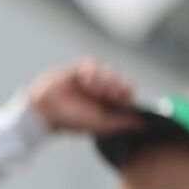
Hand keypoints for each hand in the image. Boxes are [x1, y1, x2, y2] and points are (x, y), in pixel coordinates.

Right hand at [26, 59, 141, 135]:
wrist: (45, 108)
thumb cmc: (71, 120)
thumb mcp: (100, 124)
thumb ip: (122, 123)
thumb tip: (143, 123)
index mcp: (108, 106)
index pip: (127, 94)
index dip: (125, 94)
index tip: (117, 98)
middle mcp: (102, 92)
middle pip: (121, 81)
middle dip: (115, 87)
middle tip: (105, 93)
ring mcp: (92, 80)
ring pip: (110, 71)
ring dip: (103, 79)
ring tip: (90, 88)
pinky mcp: (81, 70)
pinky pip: (95, 64)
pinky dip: (92, 72)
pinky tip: (83, 80)